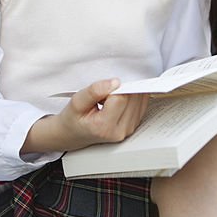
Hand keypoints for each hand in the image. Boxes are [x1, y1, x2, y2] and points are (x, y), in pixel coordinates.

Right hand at [21, 79, 148, 154]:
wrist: (74, 134)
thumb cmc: (74, 119)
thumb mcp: (77, 101)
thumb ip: (94, 90)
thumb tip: (115, 82)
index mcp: (104, 126)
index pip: (120, 98)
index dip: (113, 88)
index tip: (103, 90)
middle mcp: (120, 130)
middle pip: (132, 98)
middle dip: (120, 90)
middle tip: (105, 96)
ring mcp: (128, 130)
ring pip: (139, 100)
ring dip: (127, 93)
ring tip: (109, 100)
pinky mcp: (133, 126)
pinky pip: (142, 104)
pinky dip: (131, 98)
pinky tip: (118, 101)